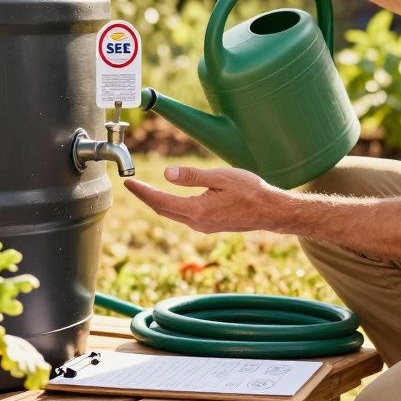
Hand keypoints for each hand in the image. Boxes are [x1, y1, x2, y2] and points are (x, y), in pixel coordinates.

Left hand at [123, 166, 290, 233]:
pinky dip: (169, 206)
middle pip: (162, 209)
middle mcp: (197, 222)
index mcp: (197, 210)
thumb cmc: (250, 191)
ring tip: (143, 190)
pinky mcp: (208, 225)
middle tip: (130, 184)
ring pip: (171, 214)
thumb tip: (167, 174)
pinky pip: (182, 216)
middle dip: (145, 197)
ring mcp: (202, 226)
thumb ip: (193, 176)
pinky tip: (167, 199)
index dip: (142, 192)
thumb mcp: (221, 177)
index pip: (160, 201)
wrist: (271, 211)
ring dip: (156, 202)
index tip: (128, 183)